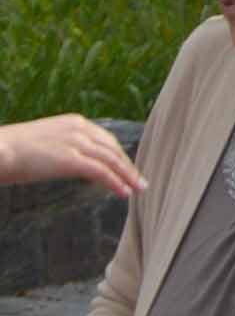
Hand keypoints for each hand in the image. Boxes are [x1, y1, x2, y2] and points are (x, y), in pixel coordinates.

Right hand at [0, 118, 136, 193]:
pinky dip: (116, 182)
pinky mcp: (71, 160)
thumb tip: (65, 162)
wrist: (1, 149)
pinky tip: (124, 192)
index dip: (118, 155)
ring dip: (128, 175)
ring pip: (111, 160)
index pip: (105, 138)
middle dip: (128, 165)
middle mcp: (80, 128)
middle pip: (113, 148)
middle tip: (140, 180)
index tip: (127, 167)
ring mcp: (76, 143)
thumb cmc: (15, 150)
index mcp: (74, 122)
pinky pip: (101, 172)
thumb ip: (61, 149)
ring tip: (138, 189)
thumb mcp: (45, 144)